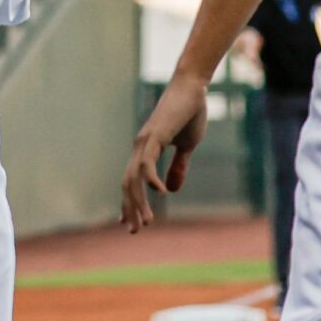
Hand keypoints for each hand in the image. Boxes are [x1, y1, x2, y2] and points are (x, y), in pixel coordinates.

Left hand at [121, 75, 210, 232]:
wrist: (192, 89)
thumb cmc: (190, 113)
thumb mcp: (186, 146)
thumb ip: (178, 167)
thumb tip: (172, 189)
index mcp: (146, 150)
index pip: (131, 181)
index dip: (129, 202)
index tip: (128, 222)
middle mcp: (140, 147)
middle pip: (128, 184)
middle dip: (130, 208)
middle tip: (134, 230)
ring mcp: (145, 141)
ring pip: (134, 177)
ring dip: (138, 201)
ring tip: (146, 222)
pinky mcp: (155, 136)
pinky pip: (147, 162)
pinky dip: (151, 179)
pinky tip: (160, 193)